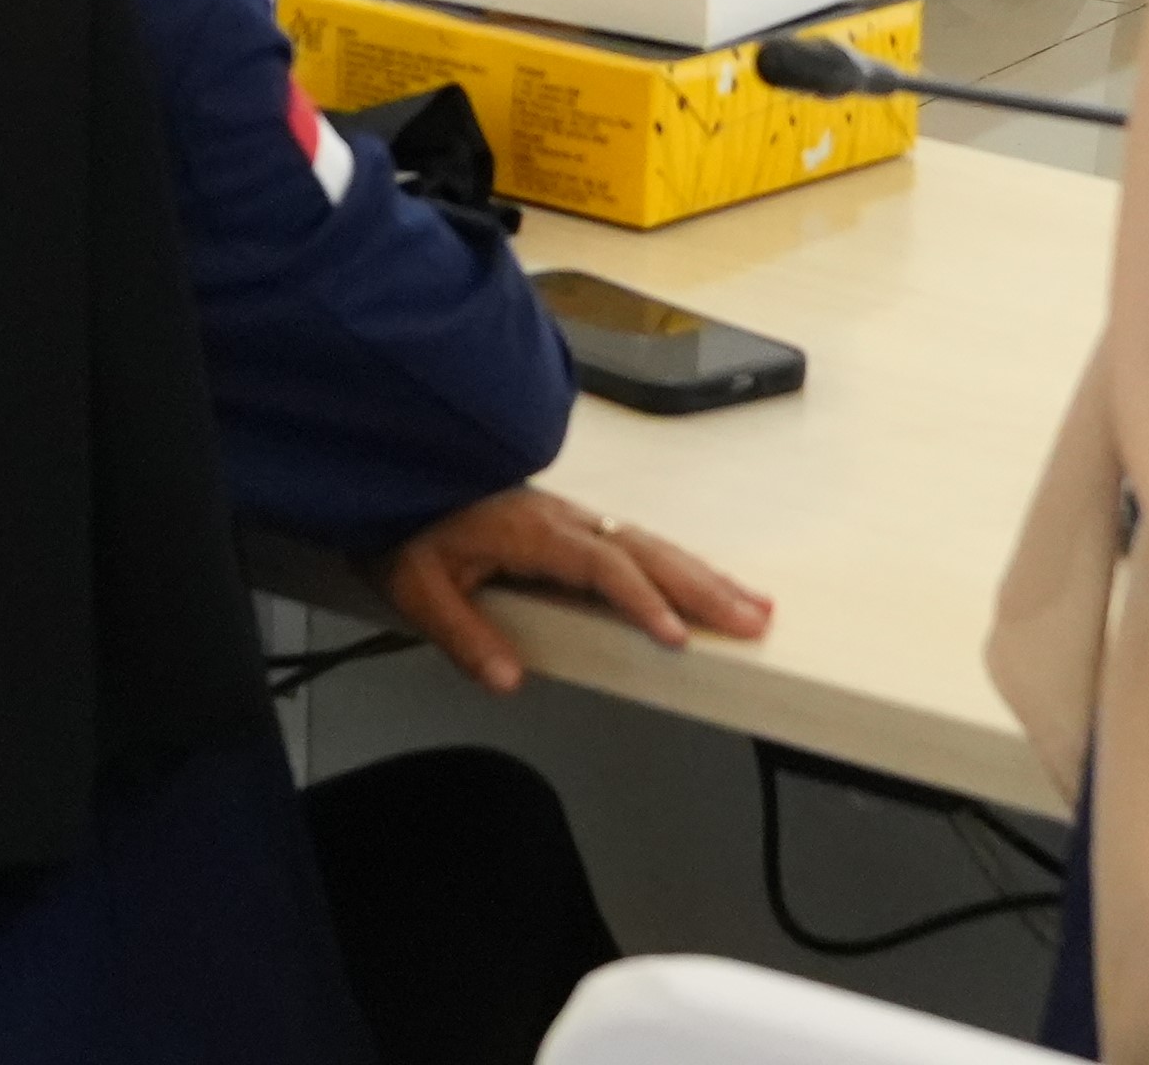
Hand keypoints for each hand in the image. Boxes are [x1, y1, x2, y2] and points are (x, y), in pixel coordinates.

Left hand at [375, 486, 771, 692]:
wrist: (394, 469)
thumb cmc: (407, 524)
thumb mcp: (418, 586)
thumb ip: (464, 635)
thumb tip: (509, 679)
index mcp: (532, 530)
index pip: (601, 566)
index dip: (642, 601)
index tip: (676, 635)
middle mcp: (562, 518)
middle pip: (647, 550)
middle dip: (704, 587)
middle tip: (752, 620)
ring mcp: (572, 518)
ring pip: (652, 544)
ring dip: (705, 576)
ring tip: (754, 607)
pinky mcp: (573, 526)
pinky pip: (638, 544)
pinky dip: (680, 565)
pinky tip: (705, 585)